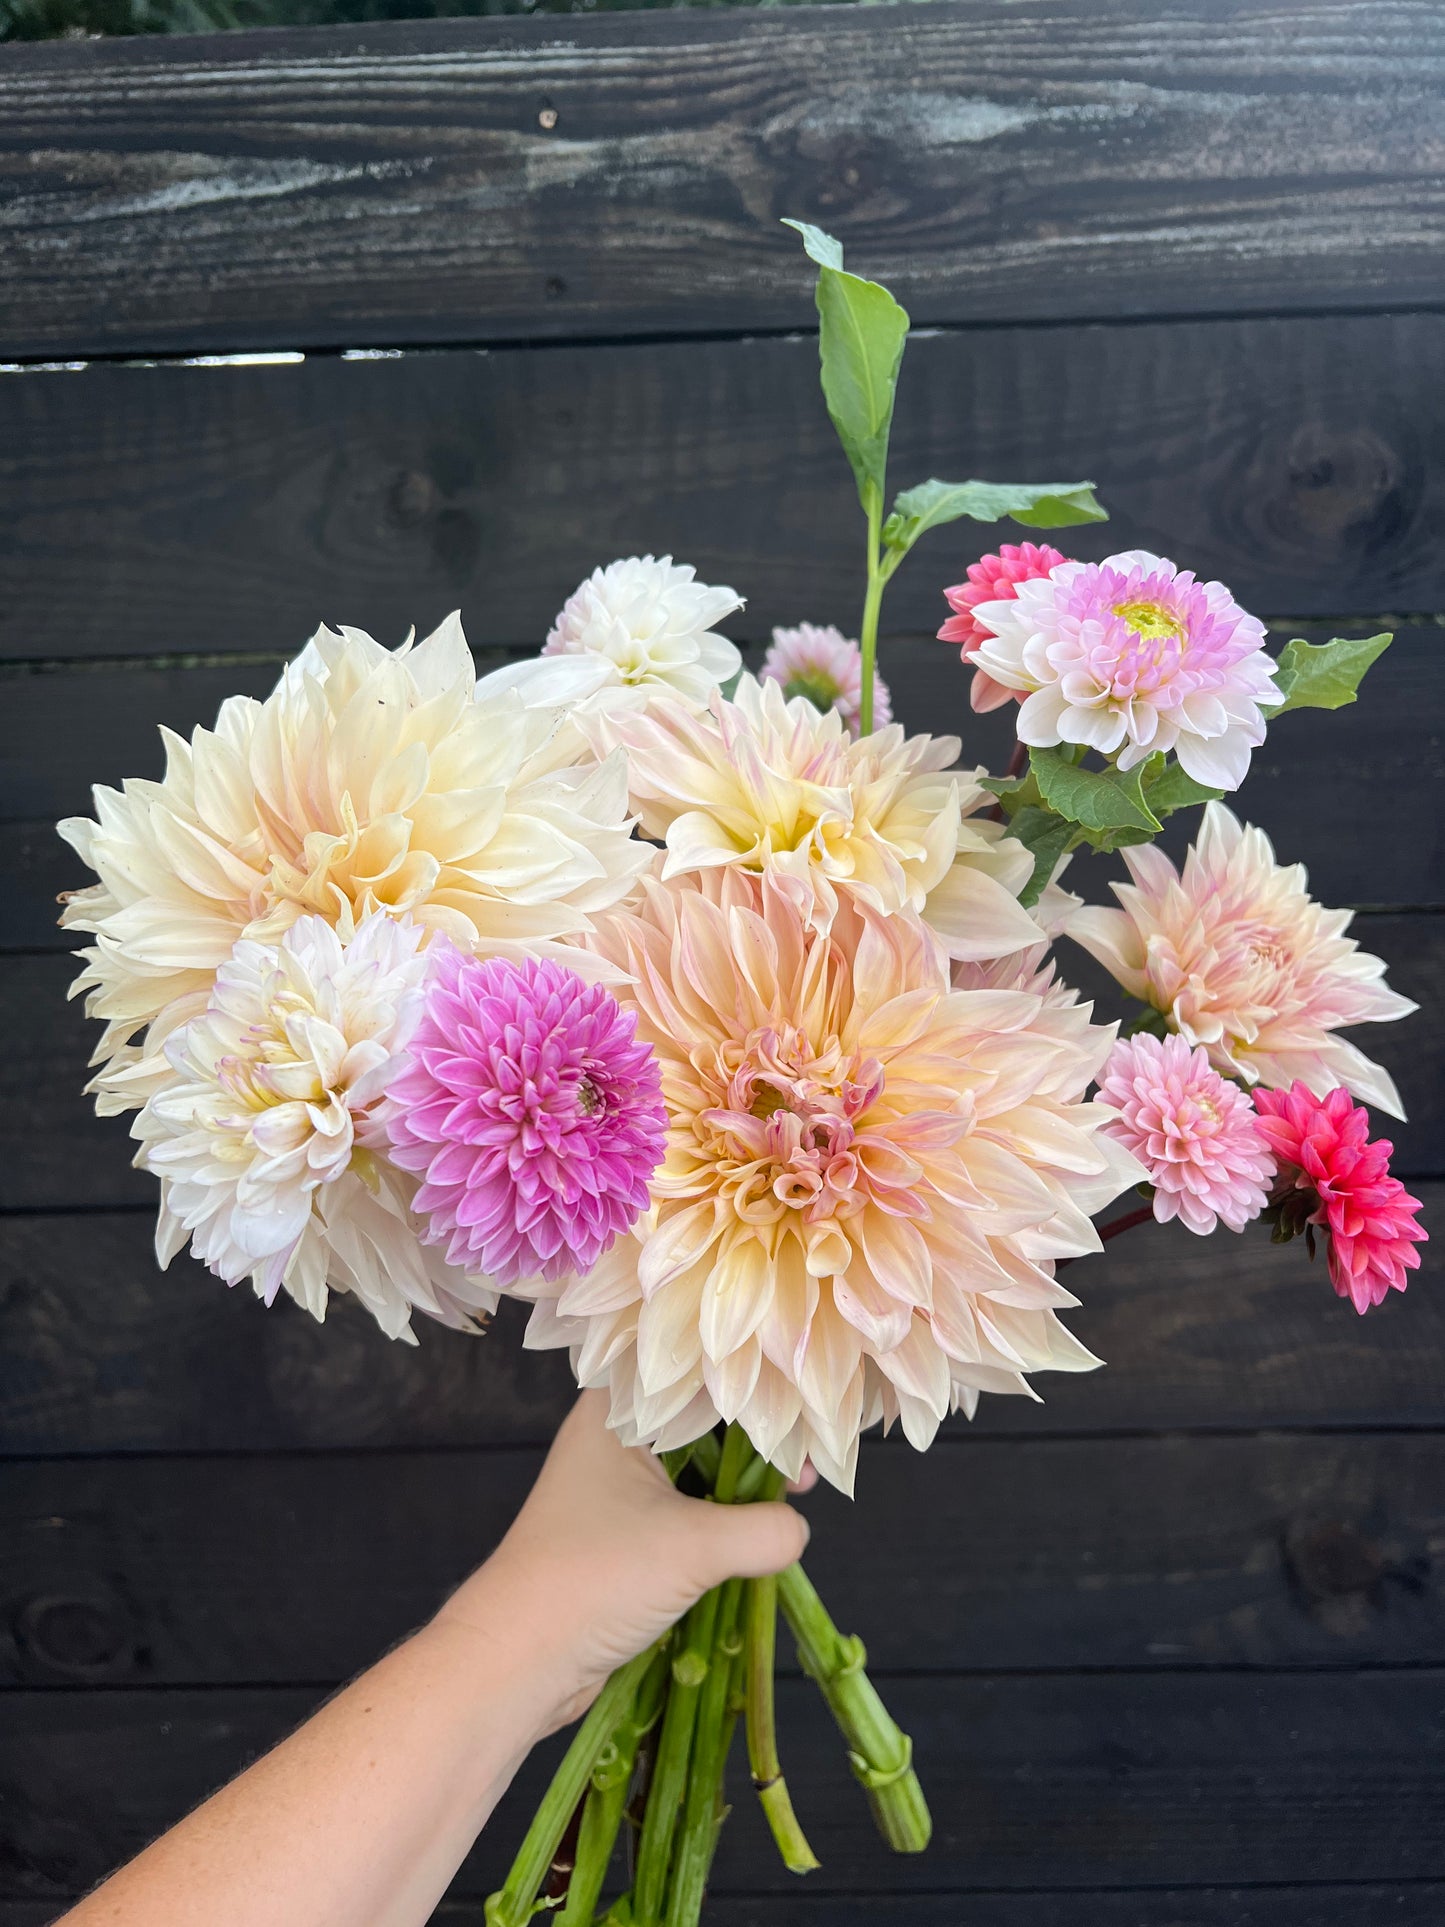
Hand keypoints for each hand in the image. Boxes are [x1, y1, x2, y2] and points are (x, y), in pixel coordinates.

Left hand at [435, 1393, 811, 1730]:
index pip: (693, 1379)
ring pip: (691, 1477)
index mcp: (614, 1415)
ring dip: (737, 1491)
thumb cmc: (595, 1577)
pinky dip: (718, 1527)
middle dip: (753, 1446)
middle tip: (804, 1466)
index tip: (800, 1416)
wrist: (519, 1660)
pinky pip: (681, 1520)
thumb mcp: (694, 1546)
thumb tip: (799, 1530)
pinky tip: (755, 1539)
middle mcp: (611, 1443)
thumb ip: (764, 1530)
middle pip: (698, 1427)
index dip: (750, 1393)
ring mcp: (613, 1495)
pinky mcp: (619, 1543)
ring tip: (791, 1500)